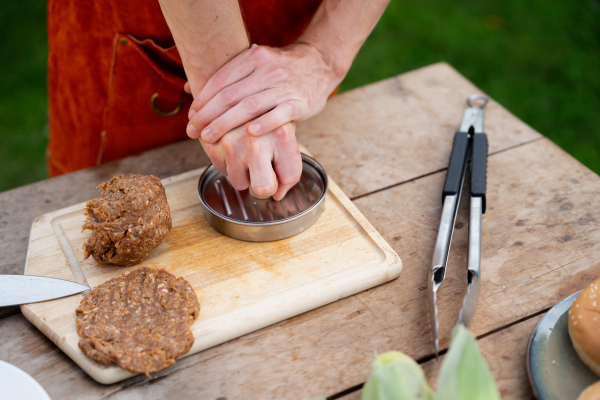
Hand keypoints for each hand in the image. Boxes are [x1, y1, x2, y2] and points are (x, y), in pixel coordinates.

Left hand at [186, 42, 337, 142]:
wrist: (320, 63)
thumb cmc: (281, 68)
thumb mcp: (254, 62)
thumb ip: (225, 75)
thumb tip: (189, 88)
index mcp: (253, 58)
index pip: (221, 80)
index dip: (203, 100)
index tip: (191, 117)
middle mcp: (267, 70)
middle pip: (231, 95)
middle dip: (208, 116)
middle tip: (193, 132)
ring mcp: (284, 86)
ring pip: (250, 106)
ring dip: (226, 123)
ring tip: (209, 138)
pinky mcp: (300, 102)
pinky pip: (279, 114)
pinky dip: (264, 123)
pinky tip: (249, 134)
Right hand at [200, 122, 301, 200]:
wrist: (240, 88)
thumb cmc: (266, 114)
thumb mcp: (288, 132)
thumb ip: (288, 167)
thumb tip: (277, 195)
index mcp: (282, 134)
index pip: (288, 177)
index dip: (284, 181)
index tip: (278, 176)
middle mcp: (256, 139)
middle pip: (263, 188)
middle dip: (264, 186)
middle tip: (263, 173)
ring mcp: (232, 142)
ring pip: (240, 183)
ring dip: (243, 174)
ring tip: (246, 154)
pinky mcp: (212, 144)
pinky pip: (222, 171)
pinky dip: (226, 164)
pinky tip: (231, 148)